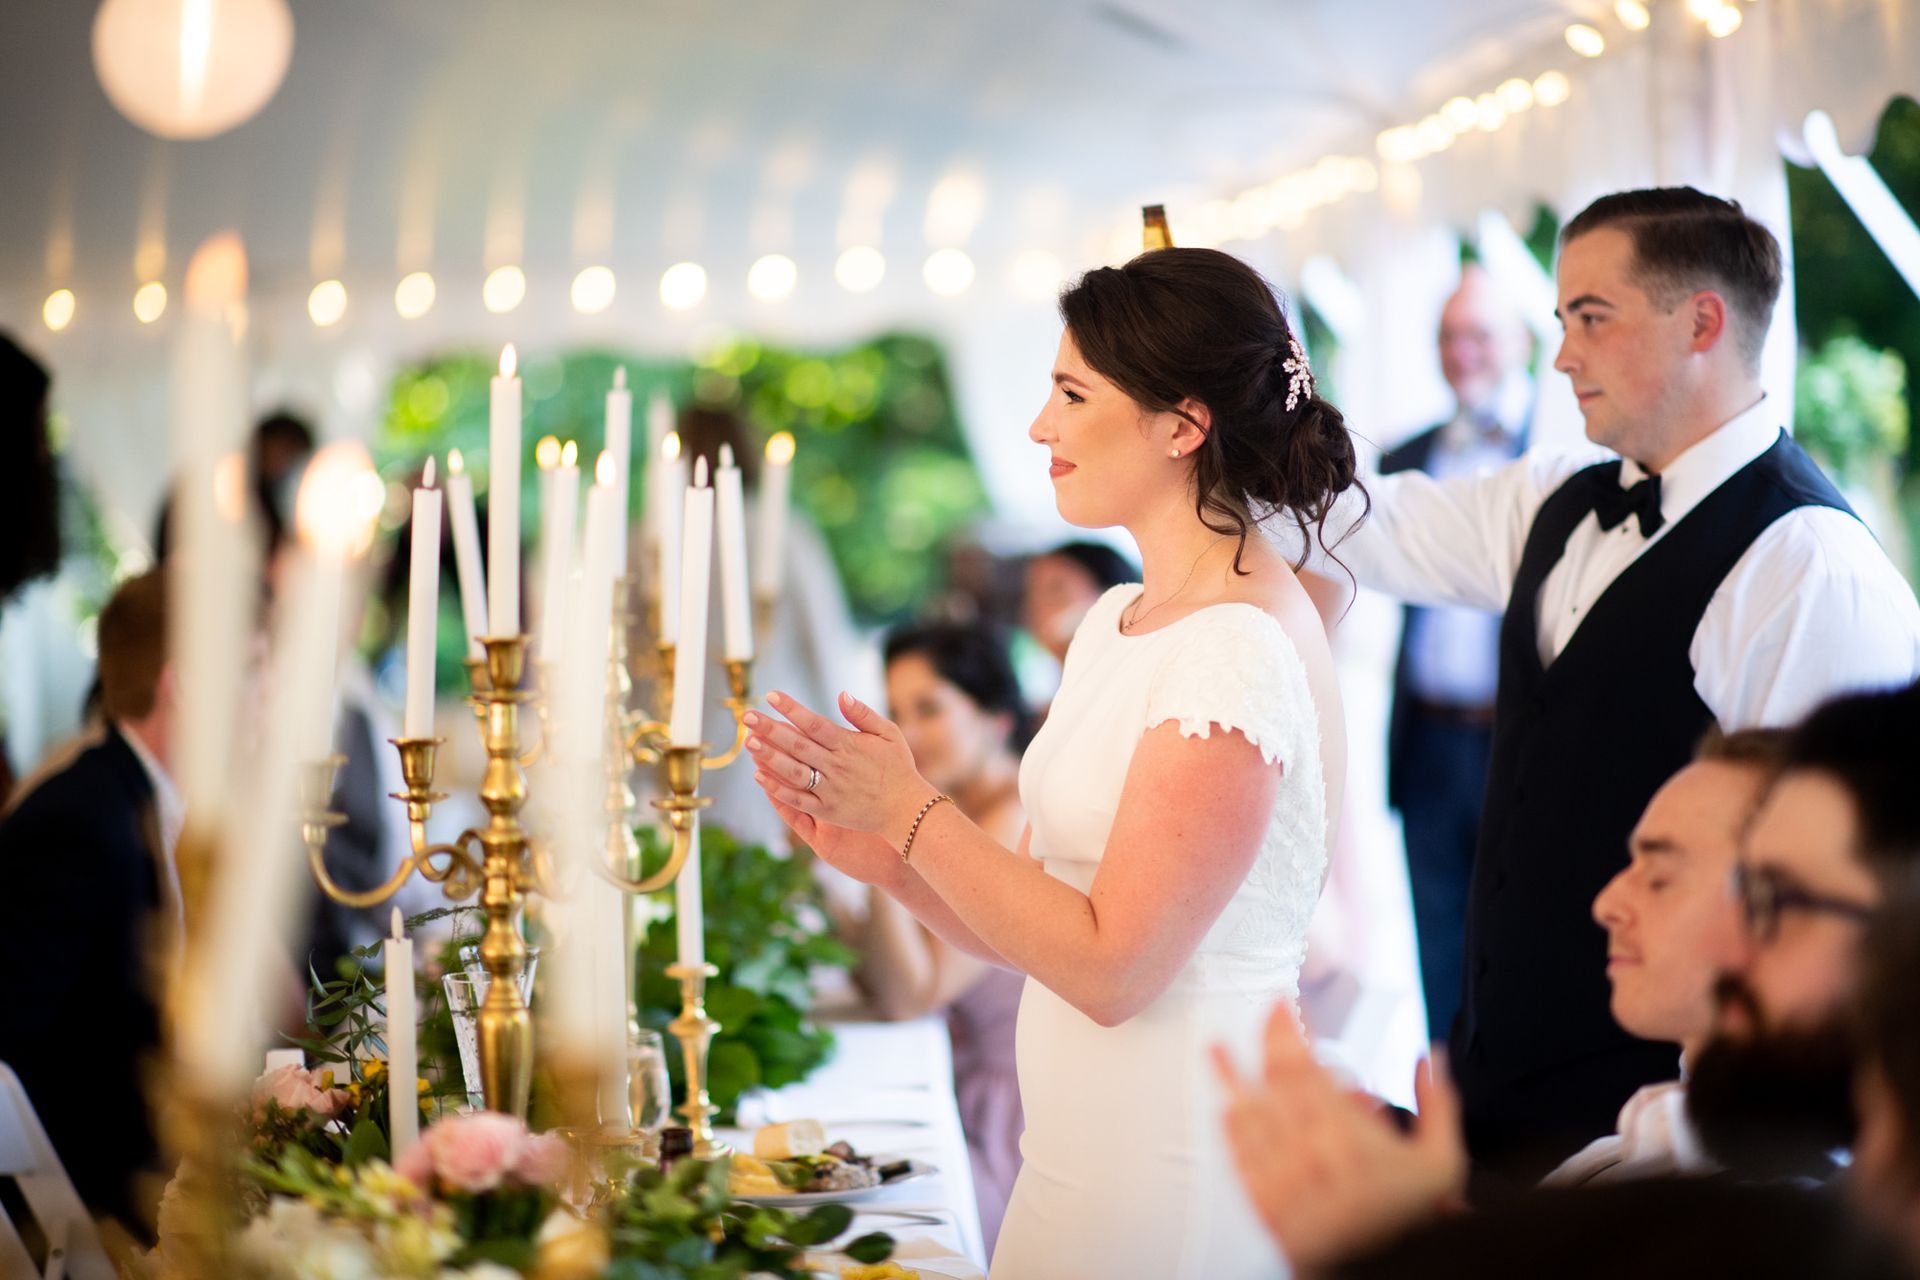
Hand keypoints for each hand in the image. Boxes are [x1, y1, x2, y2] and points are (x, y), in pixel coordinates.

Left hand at [745, 690, 931, 877]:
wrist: (906, 809)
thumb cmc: (898, 768)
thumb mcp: (889, 734)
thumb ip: (863, 714)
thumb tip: (841, 694)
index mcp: (849, 745)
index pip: (814, 722)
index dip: (791, 709)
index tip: (771, 696)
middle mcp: (836, 766)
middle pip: (797, 744)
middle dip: (770, 729)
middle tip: (748, 716)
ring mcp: (830, 790)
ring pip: (793, 771)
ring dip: (769, 757)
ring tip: (749, 742)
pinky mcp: (827, 810)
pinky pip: (797, 800)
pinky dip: (777, 789)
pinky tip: (759, 776)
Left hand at [1211, 1003, 1466, 1272]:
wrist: (1386, 1276)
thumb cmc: (1410, 1221)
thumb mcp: (1442, 1162)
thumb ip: (1439, 1102)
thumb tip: (1431, 1055)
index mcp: (1346, 1134)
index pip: (1302, 1065)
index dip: (1284, 1029)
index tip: (1280, 1005)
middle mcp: (1307, 1152)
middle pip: (1270, 1081)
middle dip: (1262, 1042)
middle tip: (1260, 1016)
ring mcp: (1280, 1179)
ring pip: (1244, 1116)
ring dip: (1228, 1078)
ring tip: (1216, 1050)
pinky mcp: (1266, 1206)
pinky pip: (1239, 1159)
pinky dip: (1231, 1130)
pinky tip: (1225, 1111)